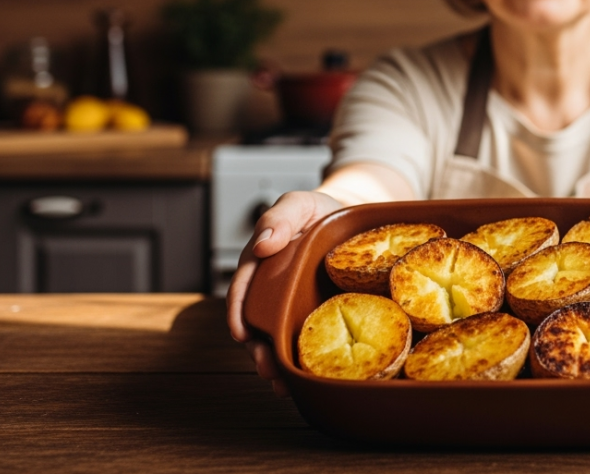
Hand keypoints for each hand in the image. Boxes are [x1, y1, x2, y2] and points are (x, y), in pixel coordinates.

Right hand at [226, 189, 341, 396]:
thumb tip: (263, 246)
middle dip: (257, 351)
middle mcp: (270, 291)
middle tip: (267, 368)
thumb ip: (279, 218)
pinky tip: (308, 379)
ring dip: (276, 364)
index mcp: (260, 264)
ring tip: (283, 386)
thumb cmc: (320, 212)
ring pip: (276, 339)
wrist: (352, 223)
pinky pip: (303, 340)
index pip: (241, 290)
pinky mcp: (312, 318)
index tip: (241, 333)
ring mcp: (290, 307)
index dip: (237, 313)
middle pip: (255, 325)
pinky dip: (302, 361)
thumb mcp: (300, 204)